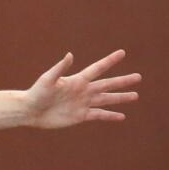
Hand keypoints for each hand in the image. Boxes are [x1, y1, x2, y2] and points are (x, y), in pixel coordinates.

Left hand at [24, 50, 139, 127]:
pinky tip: (121, 116)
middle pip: (107, 85)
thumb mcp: (48, 79)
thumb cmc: (36, 93)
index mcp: (77, 80)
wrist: (30, 111)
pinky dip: (110, 115)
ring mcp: (82, 103)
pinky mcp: (80, 116)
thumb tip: (70, 54)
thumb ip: (59, 68)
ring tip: (135, 95)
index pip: (97, 69)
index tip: (122, 53)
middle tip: (138, 77)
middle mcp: (83, 91)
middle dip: (122, 81)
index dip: (109, 61)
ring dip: (120, 98)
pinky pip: (98, 115)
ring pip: (106, 100)